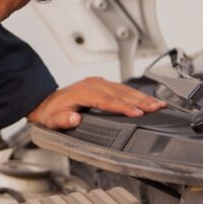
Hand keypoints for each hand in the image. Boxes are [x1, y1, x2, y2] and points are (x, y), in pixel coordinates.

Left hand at [27, 76, 165, 129]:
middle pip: (120, 93)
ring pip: (124, 90)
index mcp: (82, 92)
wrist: (44, 102)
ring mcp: (98, 83)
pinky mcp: (102, 85)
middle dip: (141, 101)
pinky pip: (122, 89)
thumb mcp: (52, 120)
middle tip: (157, 107)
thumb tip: (74, 119)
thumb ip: (63, 120)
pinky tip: (147, 99)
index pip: (107, 101)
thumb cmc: (50, 113)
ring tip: (158, 104)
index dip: (123, 107)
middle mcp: (92, 84)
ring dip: (142, 97)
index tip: (137, 113)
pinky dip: (136, 95)